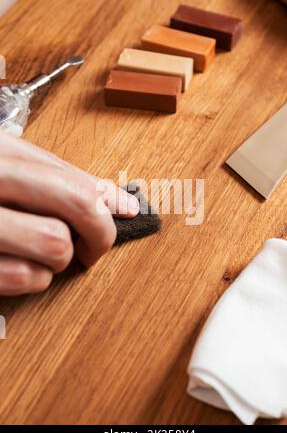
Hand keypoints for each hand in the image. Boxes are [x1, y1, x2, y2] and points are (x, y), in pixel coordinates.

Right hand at [0, 132, 139, 295]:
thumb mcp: (4, 168)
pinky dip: (30, 280)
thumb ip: (51, 177)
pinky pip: (25, 277)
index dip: (108, 199)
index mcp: (0, 152)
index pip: (71, 173)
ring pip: (56, 244)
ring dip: (57, 259)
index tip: (127, 212)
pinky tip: (14, 266)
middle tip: (94, 250)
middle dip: (99, 232)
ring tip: (37, 254)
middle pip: (77, 202)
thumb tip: (113, 198)